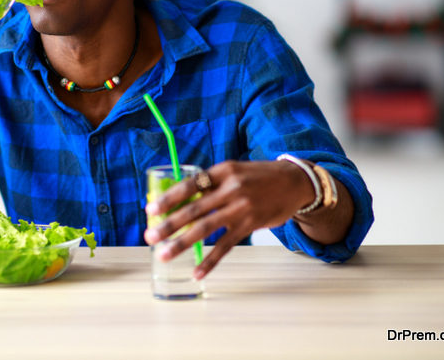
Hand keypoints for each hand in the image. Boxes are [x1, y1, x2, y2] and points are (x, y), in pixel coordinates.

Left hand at [143, 160, 313, 278]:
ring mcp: (240, 208)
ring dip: (181, 244)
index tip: (150, 210)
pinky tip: (197, 272)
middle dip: (168, 225)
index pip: (189, 185)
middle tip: (149, 237)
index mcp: (222, 171)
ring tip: (164, 255)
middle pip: (193, 210)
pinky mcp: (250, 225)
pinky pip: (225, 246)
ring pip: (205, 228)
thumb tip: (181, 200)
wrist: (294, 182)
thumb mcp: (234, 171)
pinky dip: (210, 260)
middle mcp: (230, 189)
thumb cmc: (257, 176)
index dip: (168, 198)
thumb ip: (211, 184)